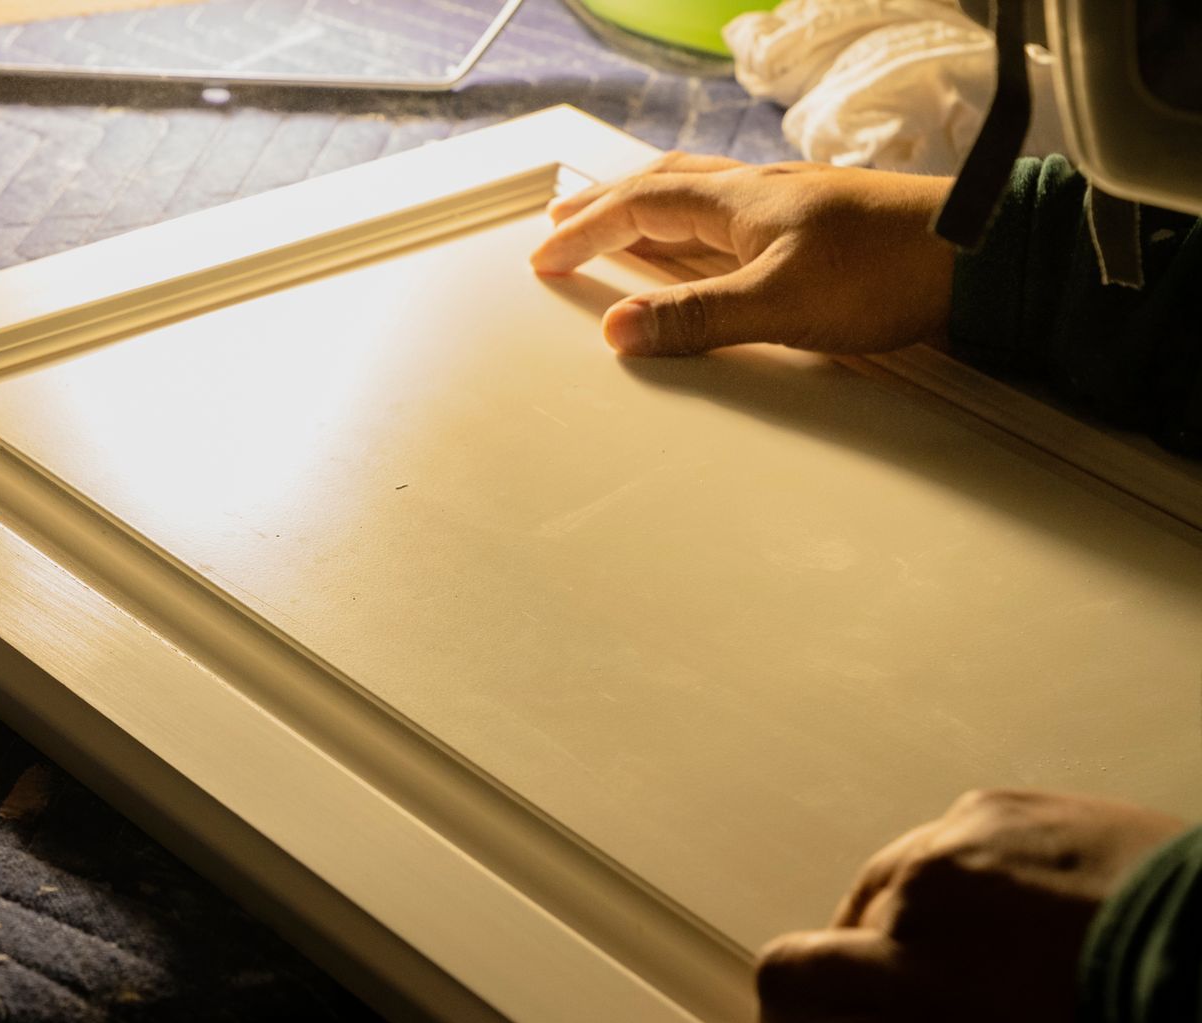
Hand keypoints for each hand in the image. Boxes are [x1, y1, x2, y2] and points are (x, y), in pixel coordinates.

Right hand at [530, 152, 957, 357]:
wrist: (981, 261)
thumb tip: (621, 331)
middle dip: (603, 205)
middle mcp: (760, 197)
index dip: (585, 230)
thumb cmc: (892, 269)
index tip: (544, 256)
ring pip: (697, 199)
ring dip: (646, 210)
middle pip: (661, 187)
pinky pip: (731, 221)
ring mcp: (789, 213)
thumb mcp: (781, 303)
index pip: (639, 206)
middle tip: (561, 222)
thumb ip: (697, 318)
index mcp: (740, 202)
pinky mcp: (817, 236)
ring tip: (617, 229)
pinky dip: (693, 230)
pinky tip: (706, 251)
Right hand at [756, 789, 1187, 1022]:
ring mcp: (943, 868)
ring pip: (865, 902)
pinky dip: (954, 881)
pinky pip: (932, 849)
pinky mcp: (985, 811)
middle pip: (790, 972)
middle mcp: (912, 945)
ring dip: (891, 935)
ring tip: (965, 956)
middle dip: (805, 1006)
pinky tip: (1011, 906)